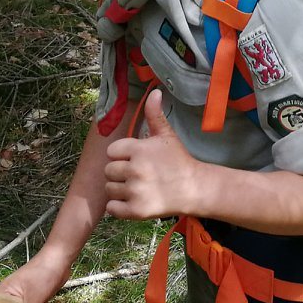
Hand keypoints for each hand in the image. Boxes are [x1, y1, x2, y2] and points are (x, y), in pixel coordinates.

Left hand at [104, 90, 197, 220]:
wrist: (194, 188)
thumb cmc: (178, 160)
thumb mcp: (166, 135)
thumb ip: (154, 114)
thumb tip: (154, 91)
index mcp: (139, 150)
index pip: (112, 151)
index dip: (122, 155)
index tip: (135, 159)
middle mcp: (135, 170)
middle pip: (108, 170)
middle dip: (120, 172)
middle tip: (137, 174)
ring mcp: (135, 191)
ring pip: (109, 189)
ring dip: (119, 189)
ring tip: (136, 187)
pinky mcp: (136, 211)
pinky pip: (111, 208)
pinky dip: (118, 207)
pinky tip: (132, 200)